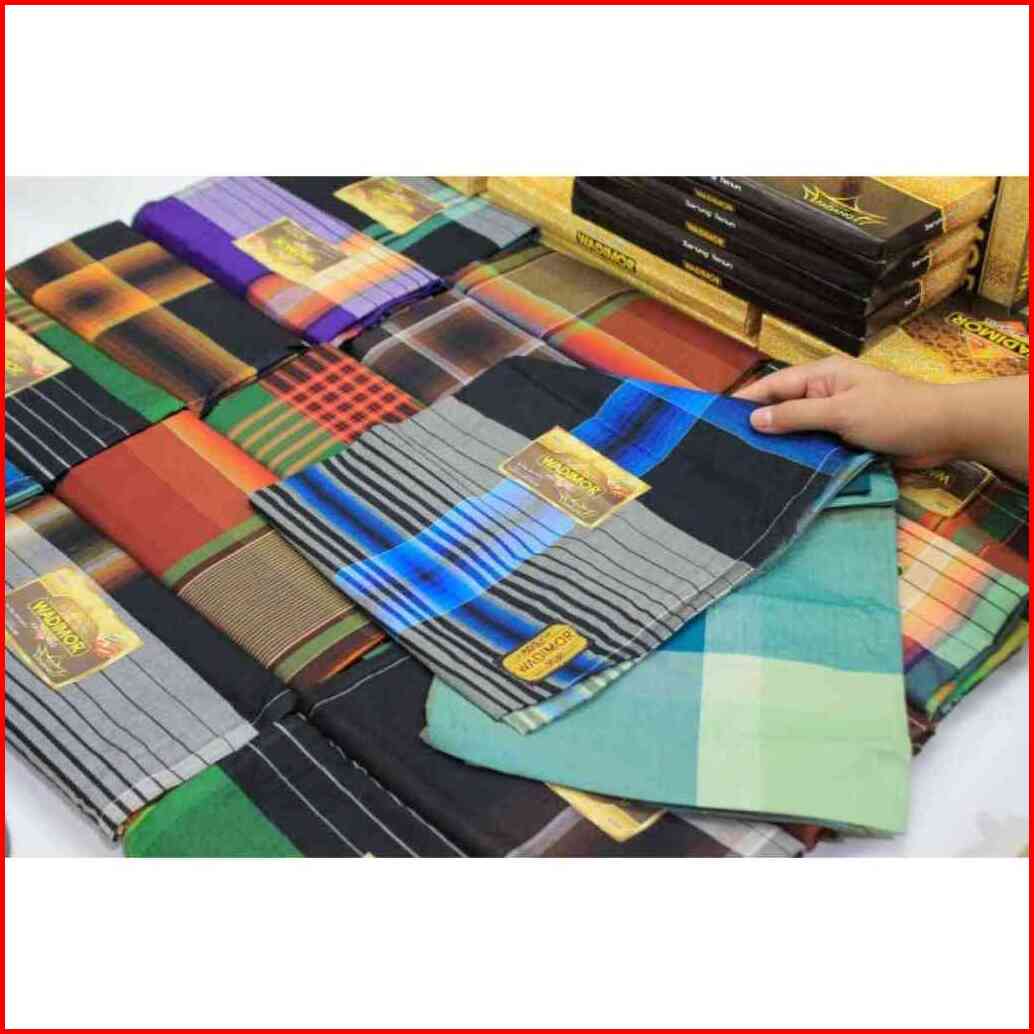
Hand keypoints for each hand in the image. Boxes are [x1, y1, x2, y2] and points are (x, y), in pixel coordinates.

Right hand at [735, 357, 955, 467]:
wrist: (944, 432)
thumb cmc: (894, 413)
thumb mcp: (841, 412)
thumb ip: (796, 415)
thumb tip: (754, 419)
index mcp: (821, 376)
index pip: (772, 385)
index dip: (744, 400)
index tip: (713, 418)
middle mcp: (823, 394)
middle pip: (781, 408)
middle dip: (757, 425)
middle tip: (724, 449)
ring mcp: (834, 417)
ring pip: (796, 430)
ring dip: (778, 445)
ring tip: (745, 465)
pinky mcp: (845, 439)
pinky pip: (813, 446)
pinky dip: (799, 457)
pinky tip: (780, 473)